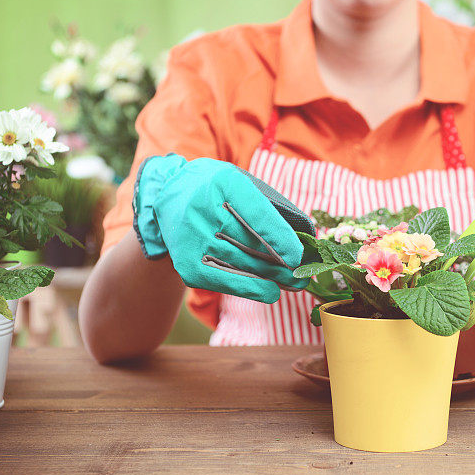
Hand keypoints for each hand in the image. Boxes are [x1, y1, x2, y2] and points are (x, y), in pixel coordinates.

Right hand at [133, 154, 312, 301]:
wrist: (168, 195)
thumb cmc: (218, 190)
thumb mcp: (240, 183)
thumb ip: (267, 206)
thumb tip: (302, 239)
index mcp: (224, 182)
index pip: (257, 214)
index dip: (280, 238)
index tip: (299, 256)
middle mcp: (204, 210)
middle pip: (252, 244)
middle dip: (283, 263)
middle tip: (306, 273)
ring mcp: (193, 238)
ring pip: (242, 263)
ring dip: (273, 277)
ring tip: (297, 283)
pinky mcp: (187, 263)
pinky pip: (224, 280)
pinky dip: (250, 288)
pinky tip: (271, 292)